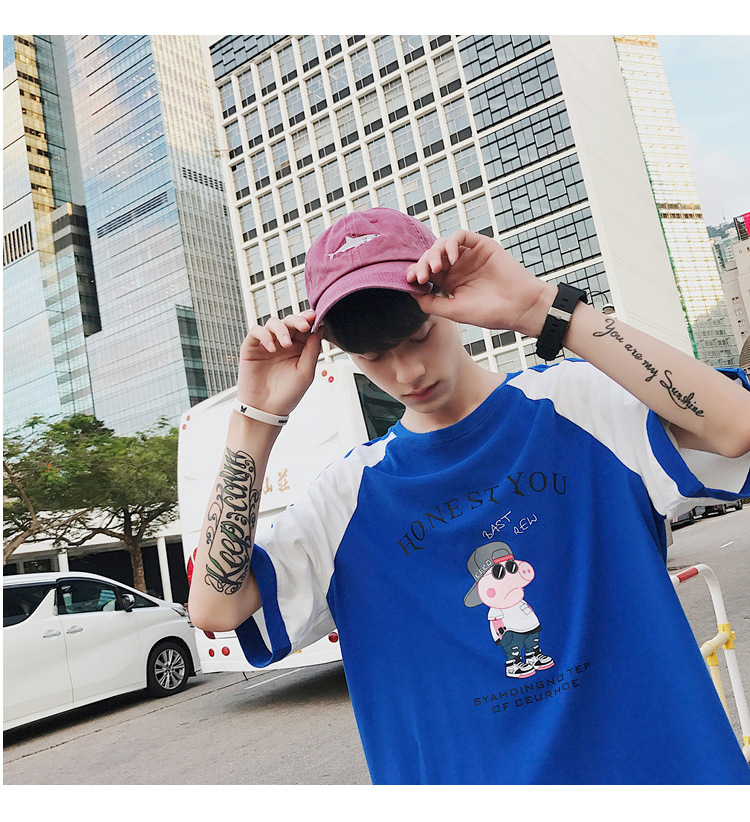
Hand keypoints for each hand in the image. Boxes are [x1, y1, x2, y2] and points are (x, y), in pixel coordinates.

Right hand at [236, 310, 322, 416]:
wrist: (266, 409)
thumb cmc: (287, 394)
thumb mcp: (306, 373)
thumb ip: (313, 350)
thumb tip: (320, 328)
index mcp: (299, 348)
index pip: (304, 328)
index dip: (308, 320)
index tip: (314, 318)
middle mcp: (283, 343)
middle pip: (289, 321)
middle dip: (297, 320)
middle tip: (303, 326)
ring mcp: (267, 344)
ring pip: (273, 322)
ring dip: (281, 329)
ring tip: (286, 344)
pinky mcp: (251, 347)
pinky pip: (256, 331)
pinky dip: (264, 335)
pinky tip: (271, 348)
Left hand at [406, 230, 555, 336]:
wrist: (518, 307)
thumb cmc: (488, 313)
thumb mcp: (453, 310)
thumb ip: (431, 303)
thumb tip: (410, 293)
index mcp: (449, 282)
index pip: (426, 271)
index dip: (415, 273)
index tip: (409, 281)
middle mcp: (457, 267)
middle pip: (431, 257)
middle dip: (422, 264)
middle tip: (421, 276)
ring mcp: (469, 255)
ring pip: (442, 245)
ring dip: (433, 253)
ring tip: (435, 268)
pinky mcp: (481, 245)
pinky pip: (460, 236)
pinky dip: (450, 243)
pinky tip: (450, 258)